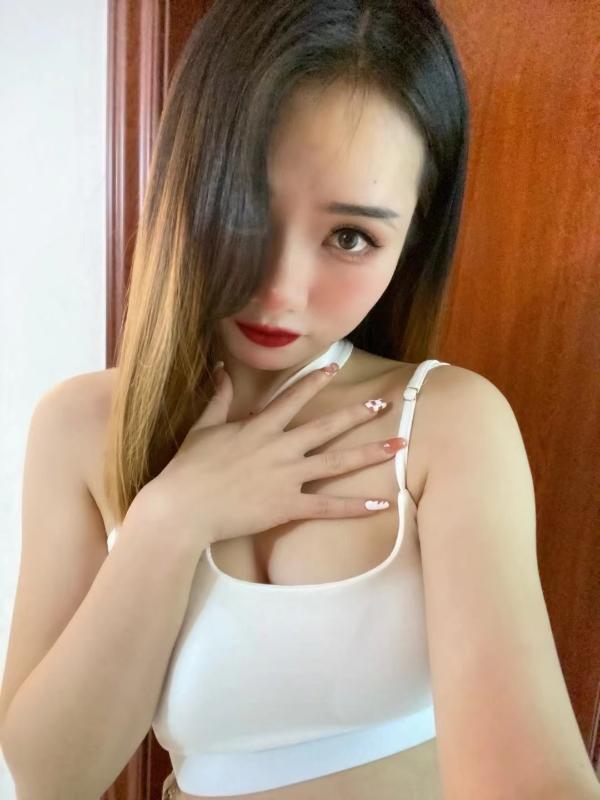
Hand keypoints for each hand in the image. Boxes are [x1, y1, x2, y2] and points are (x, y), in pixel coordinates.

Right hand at [141, 362, 405, 552]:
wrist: (182, 508)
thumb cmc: (188, 469)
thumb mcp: (203, 427)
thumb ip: (218, 398)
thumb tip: (221, 369)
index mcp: (259, 427)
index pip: (293, 397)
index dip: (316, 381)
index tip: (336, 368)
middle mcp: (280, 448)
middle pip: (327, 427)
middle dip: (358, 414)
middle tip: (386, 404)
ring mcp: (286, 478)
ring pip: (337, 463)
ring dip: (370, 453)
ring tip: (398, 445)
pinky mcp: (286, 507)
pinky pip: (327, 508)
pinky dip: (355, 507)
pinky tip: (380, 504)